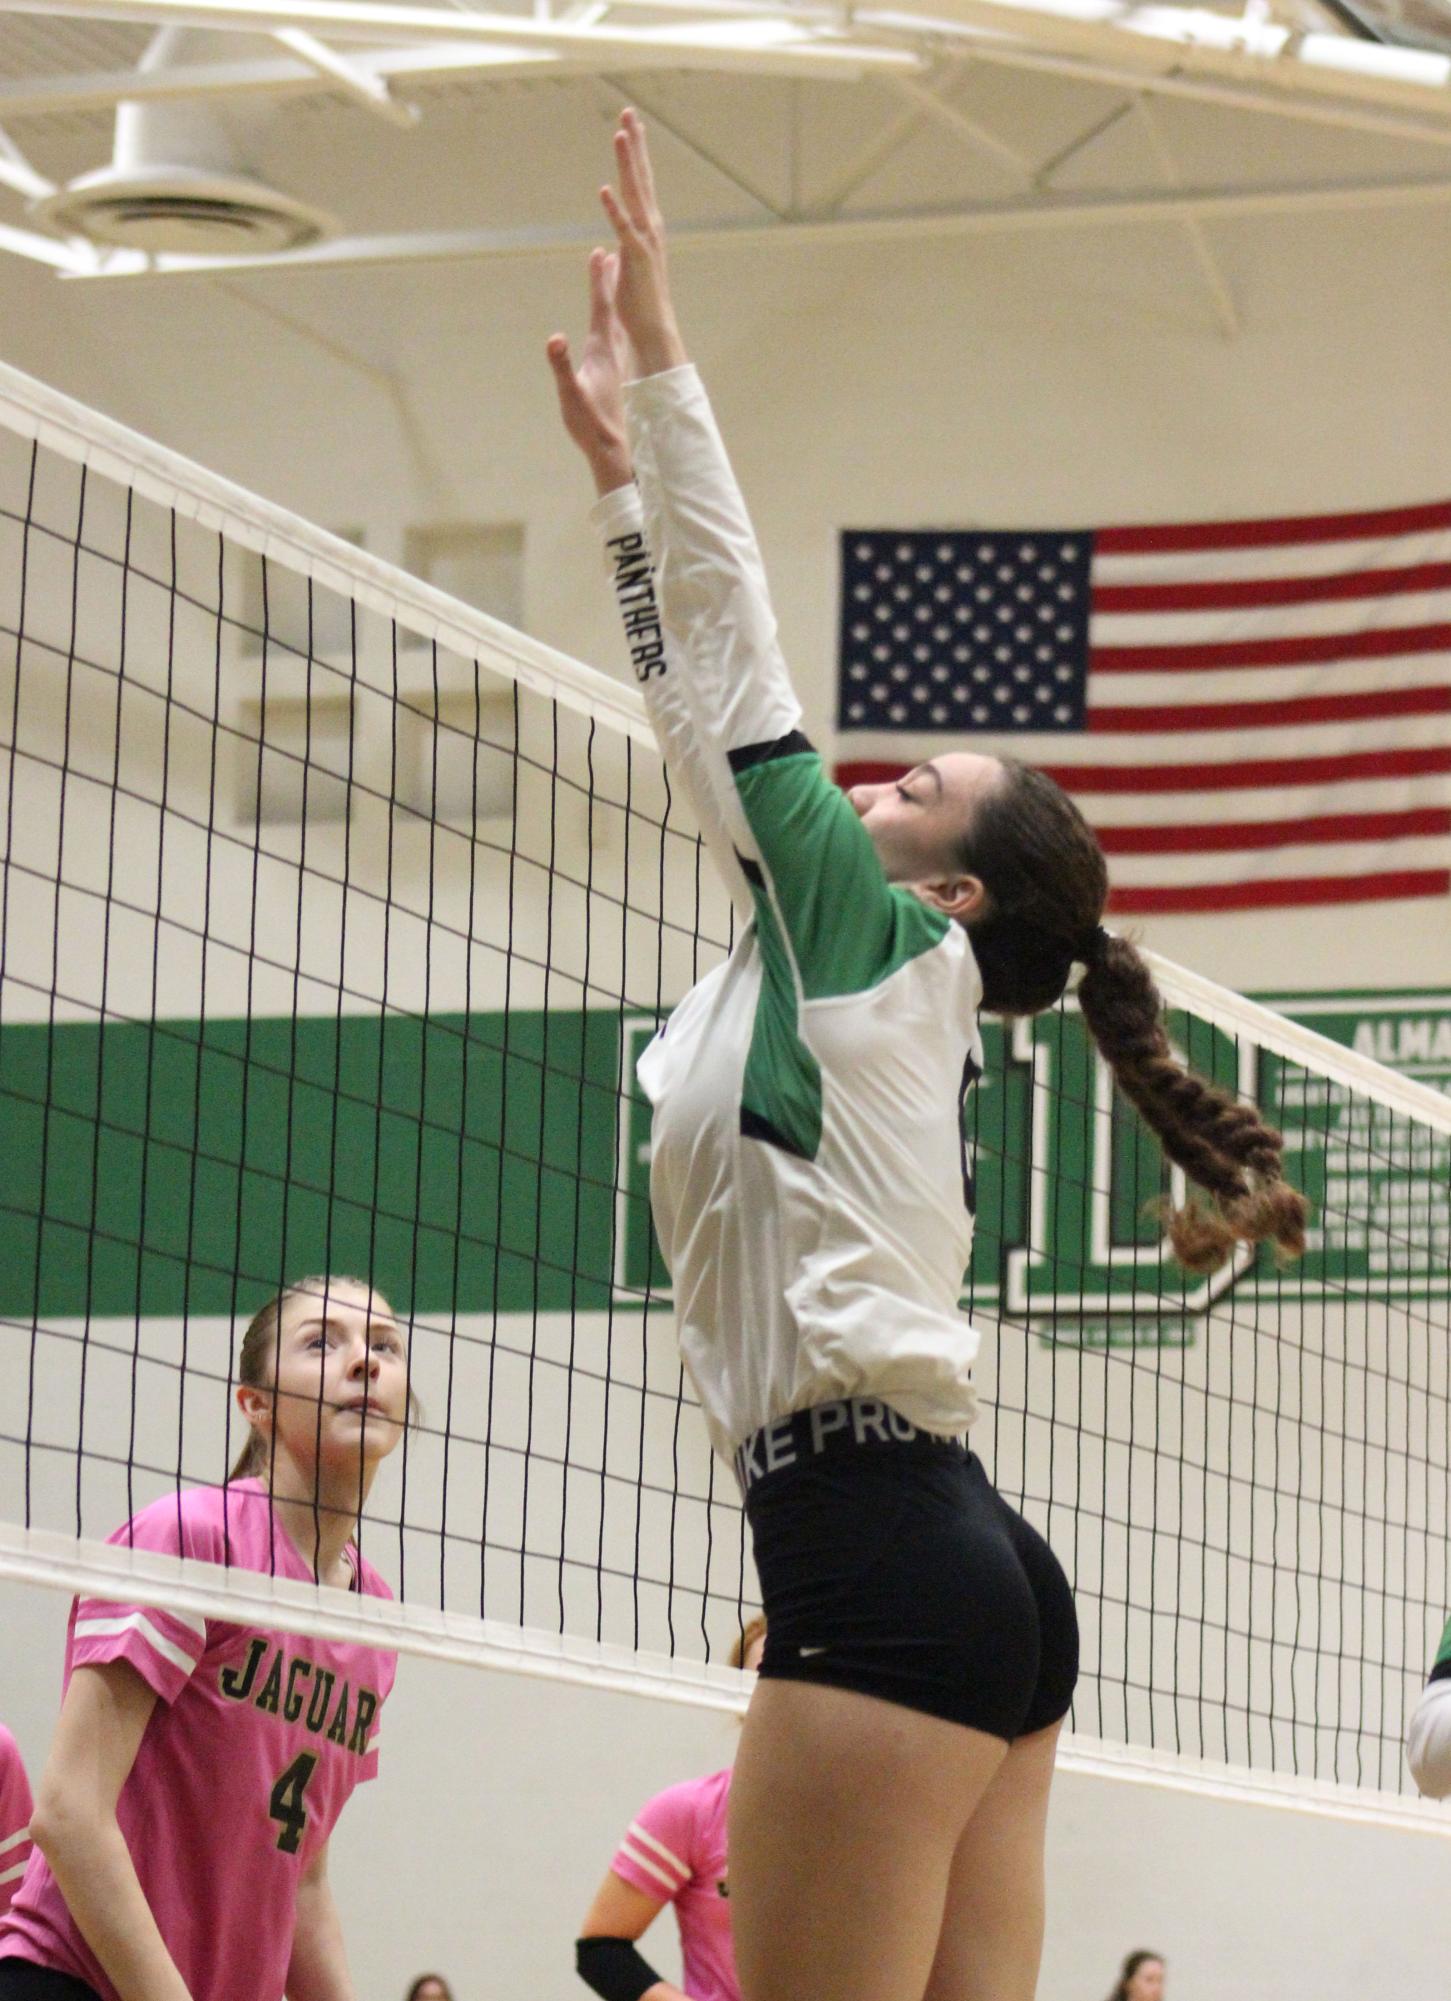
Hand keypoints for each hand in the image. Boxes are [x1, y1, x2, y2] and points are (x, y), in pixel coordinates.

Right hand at [546, 246, 632, 497]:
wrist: (613, 449)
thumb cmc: (590, 424)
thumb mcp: (570, 395)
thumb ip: (561, 366)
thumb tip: (554, 339)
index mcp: (601, 351)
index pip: (601, 307)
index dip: (599, 280)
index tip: (600, 252)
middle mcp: (611, 352)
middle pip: (611, 307)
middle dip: (609, 279)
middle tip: (610, 252)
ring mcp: (614, 363)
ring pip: (615, 321)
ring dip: (612, 298)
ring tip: (614, 280)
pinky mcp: (613, 375)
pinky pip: (615, 338)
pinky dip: (612, 321)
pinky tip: (610, 325)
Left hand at [599, 107, 687, 376]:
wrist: (653, 331)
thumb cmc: (639, 303)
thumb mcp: (628, 265)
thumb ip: (623, 245)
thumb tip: (612, 240)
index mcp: (647, 227)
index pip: (640, 183)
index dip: (636, 153)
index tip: (631, 125)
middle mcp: (650, 228)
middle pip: (640, 178)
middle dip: (635, 144)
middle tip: (629, 112)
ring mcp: (644, 242)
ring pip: (634, 194)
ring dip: (627, 163)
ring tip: (620, 134)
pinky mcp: (636, 259)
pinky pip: (623, 229)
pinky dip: (614, 209)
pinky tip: (604, 188)